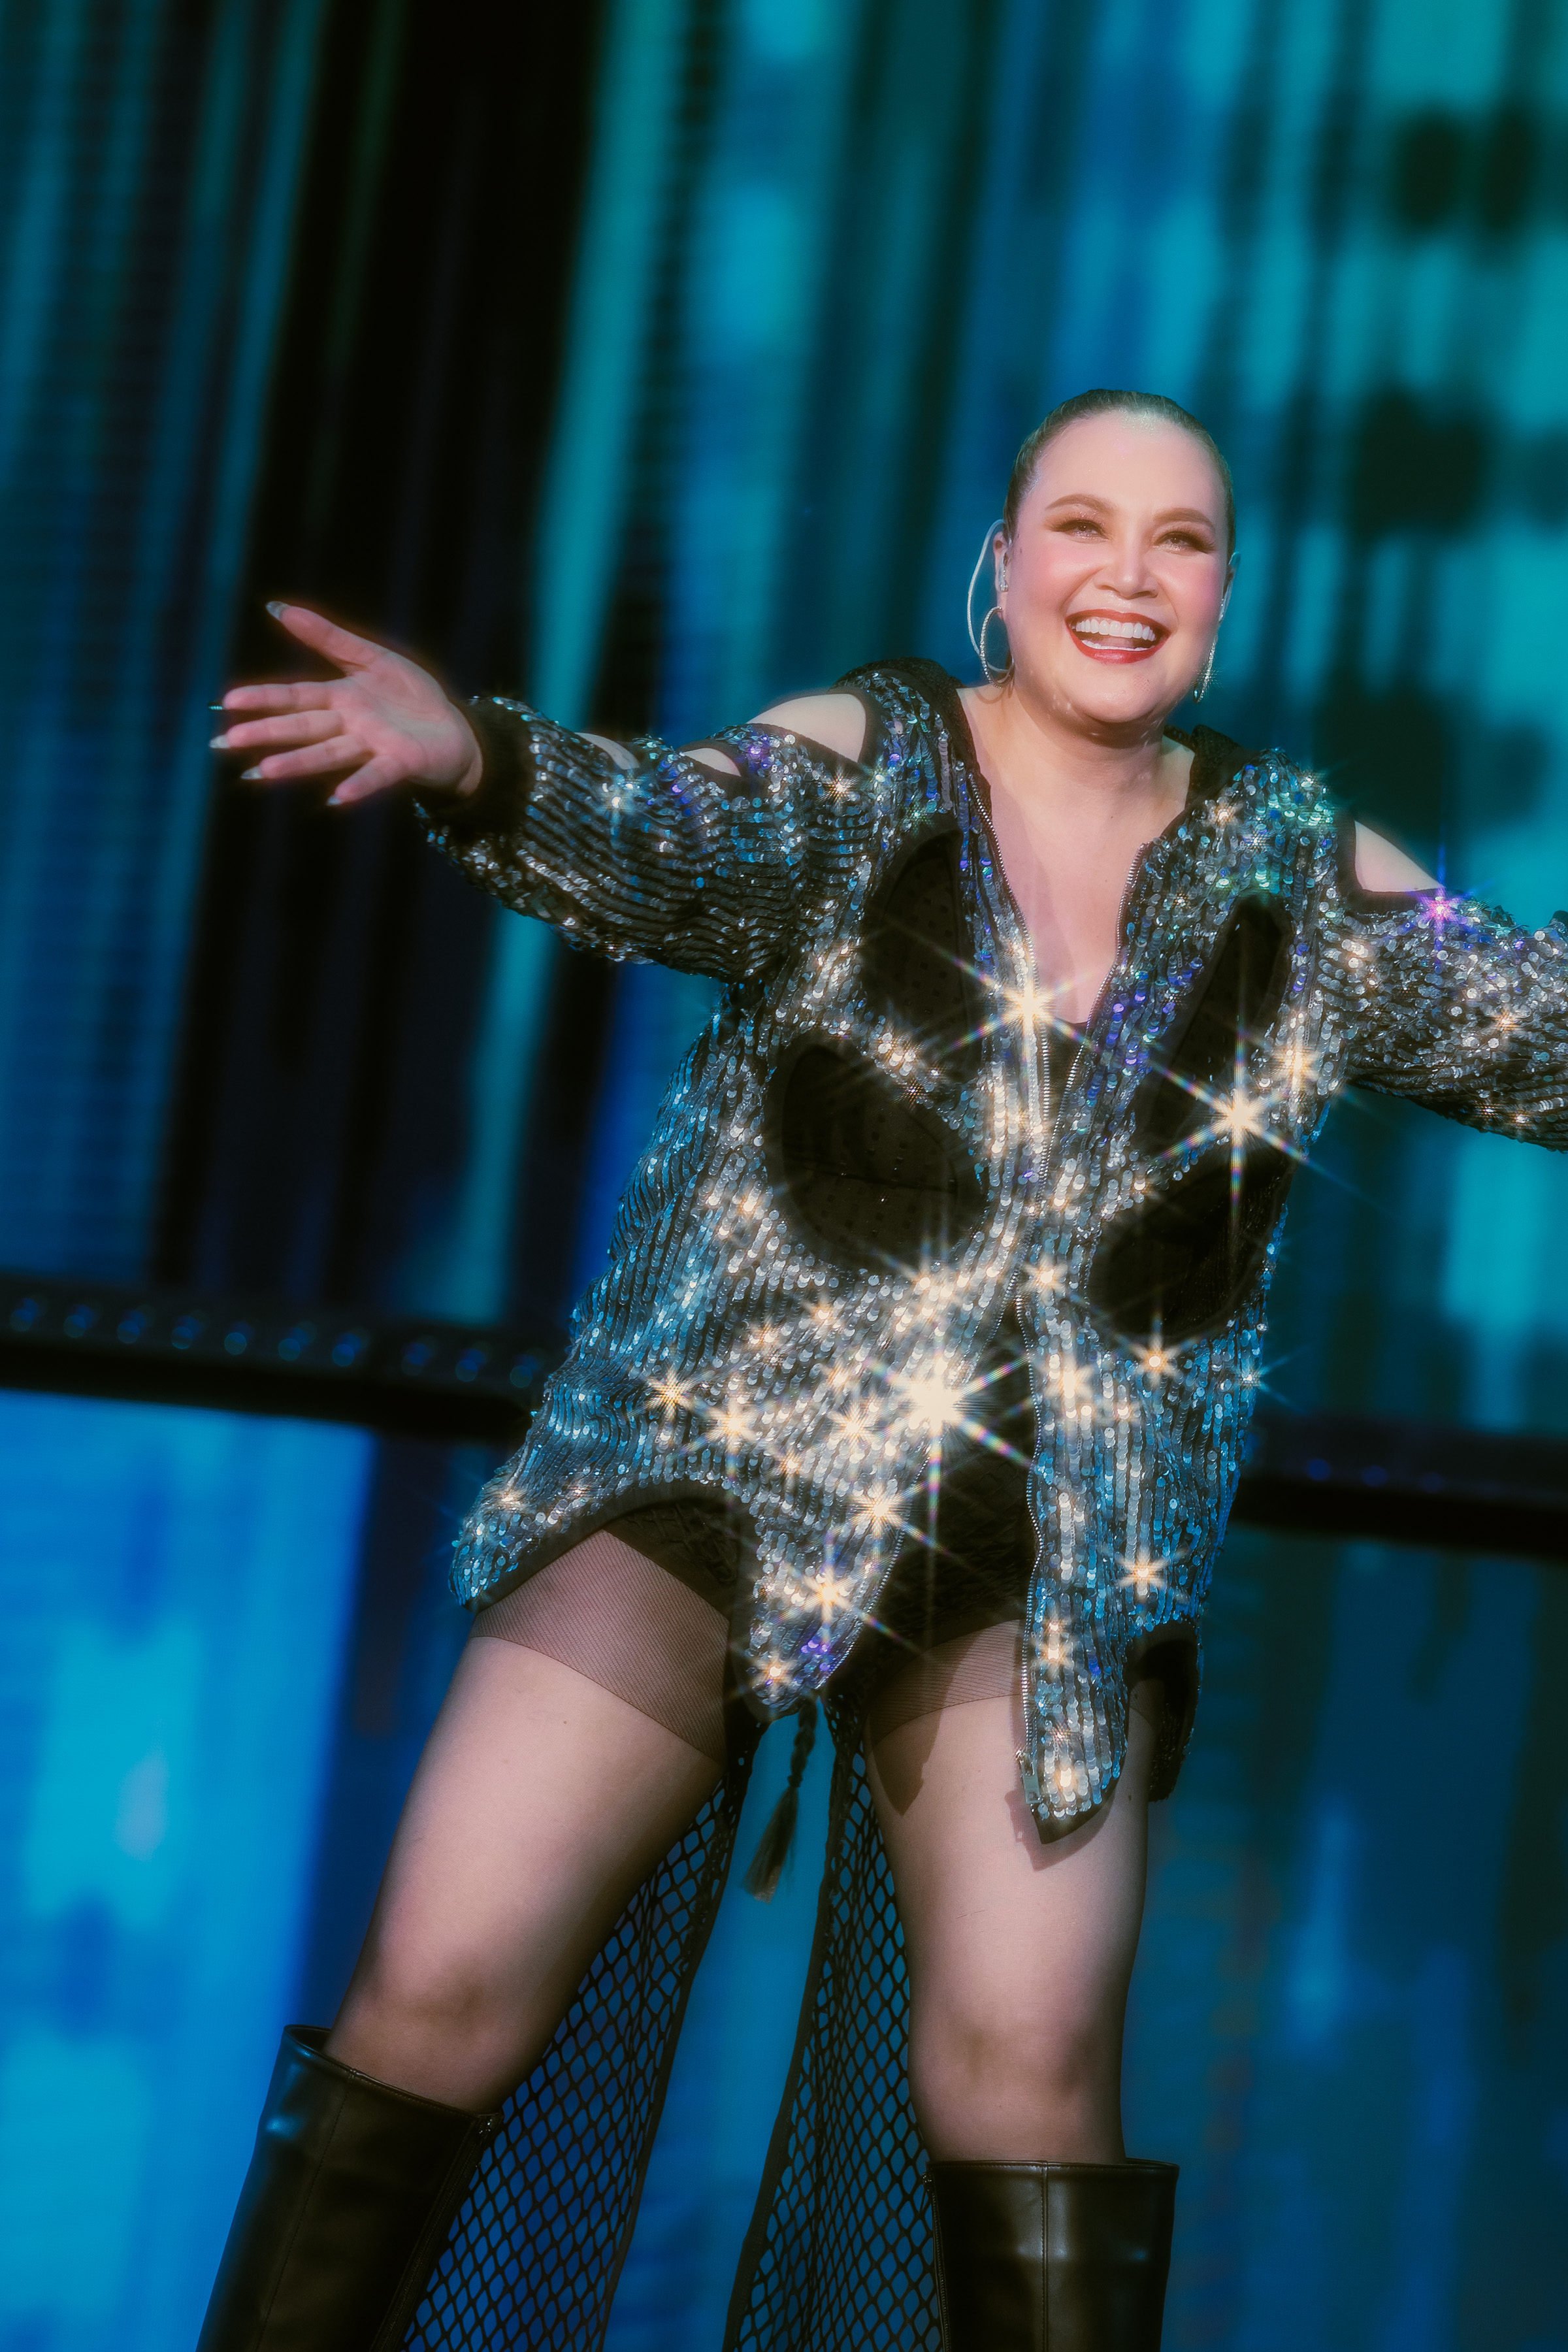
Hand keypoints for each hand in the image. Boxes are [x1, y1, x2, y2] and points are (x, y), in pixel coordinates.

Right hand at [211, 604, 482, 804]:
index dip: (264, 698)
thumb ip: (328, 637)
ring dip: (297, 763)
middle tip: (227, 742)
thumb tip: (278, 607)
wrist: (455, 729)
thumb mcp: (371, 657)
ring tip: (265, 772)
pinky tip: (337, 798)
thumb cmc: (410, 697)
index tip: (230, 701)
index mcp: (340, 698)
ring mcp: (373, 746)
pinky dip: (358, 784)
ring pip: (329, 753)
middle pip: (303, 727)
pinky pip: (377, 775)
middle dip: (267, 734)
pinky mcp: (400, 763)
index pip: (296, 696)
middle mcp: (350, 726)